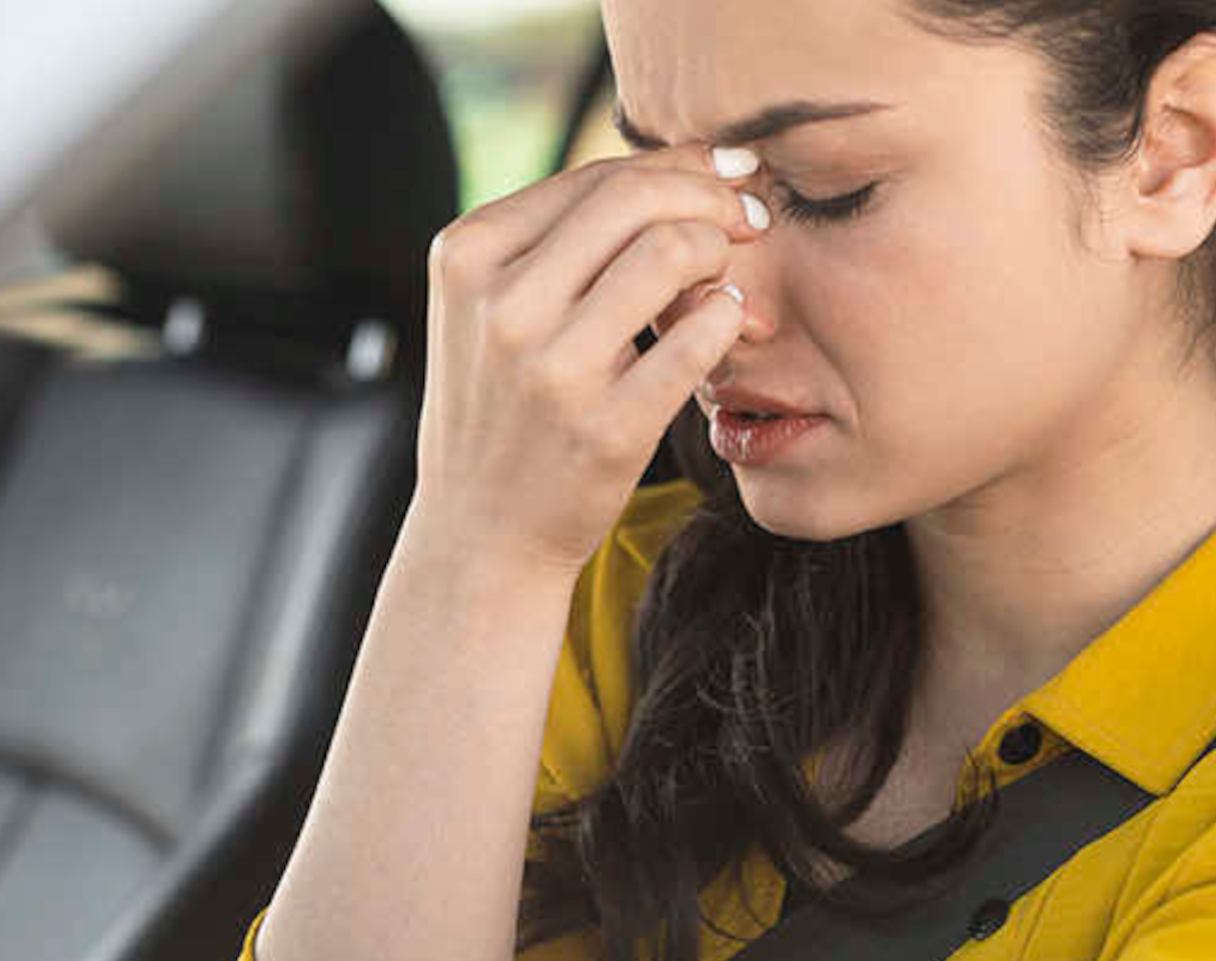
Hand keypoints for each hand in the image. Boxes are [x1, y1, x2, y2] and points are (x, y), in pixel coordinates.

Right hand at [409, 143, 765, 578]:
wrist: (481, 536)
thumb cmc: (504, 410)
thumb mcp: (491, 310)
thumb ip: (559, 241)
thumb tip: (685, 169)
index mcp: (468, 257)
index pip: (594, 177)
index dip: (677, 168)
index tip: (723, 179)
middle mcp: (501, 306)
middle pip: (636, 197)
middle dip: (711, 196)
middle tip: (748, 220)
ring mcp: (550, 369)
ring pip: (669, 251)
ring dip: (720, 253)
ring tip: (726, 279)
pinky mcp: (605, 427)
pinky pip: (698, 335)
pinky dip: (727, 316)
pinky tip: (727, 323)